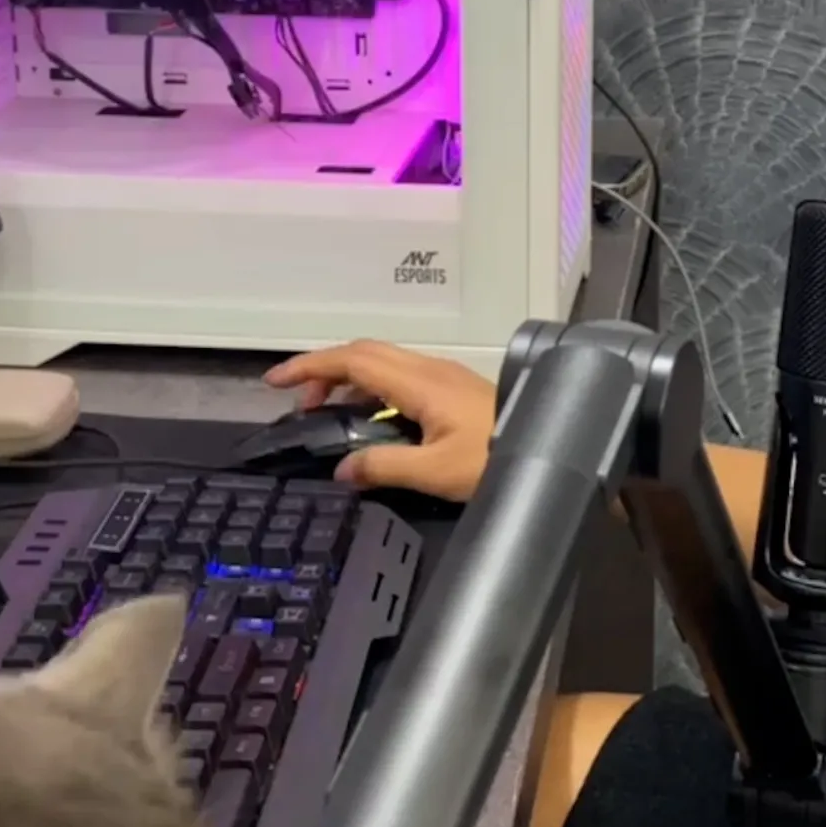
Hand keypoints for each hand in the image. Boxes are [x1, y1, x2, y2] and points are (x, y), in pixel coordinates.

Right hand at [265, 340, 495, 501]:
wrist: (550, 448)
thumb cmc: (496, 459)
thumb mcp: (435, 472)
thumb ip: (384, 467)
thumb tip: (343, 470)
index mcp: (419, 382)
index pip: (353, 361)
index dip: (310, 367)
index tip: (275, 382)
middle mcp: (429, 370)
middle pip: (365, 354)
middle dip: (325, 370)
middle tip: (299, 402)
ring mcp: (444, 377)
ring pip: (384, 364)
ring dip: (350, 381)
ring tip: (329, 415)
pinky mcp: (455, 390)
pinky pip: (401, 379)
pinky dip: (373, 392)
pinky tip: (372, 423)